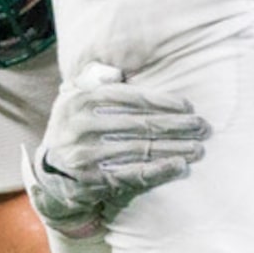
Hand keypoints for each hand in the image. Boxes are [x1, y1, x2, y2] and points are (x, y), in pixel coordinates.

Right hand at [24, 62, 210, 233]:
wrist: (50, 175)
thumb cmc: (73, 128)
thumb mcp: (73, 97)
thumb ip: (94, 79)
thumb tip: (116, 72)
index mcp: (83, 99)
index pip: (132, 98)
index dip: (164, 102)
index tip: (189, 107)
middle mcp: (82, 125)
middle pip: (141, 124)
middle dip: (178, 126)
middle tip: (203, 128)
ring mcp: (86, 155)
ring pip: (142, 149)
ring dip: (176, 149)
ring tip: (199, 148)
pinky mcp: (93, 181)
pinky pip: (133, 174)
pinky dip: (159, 170)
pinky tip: (180, 166)